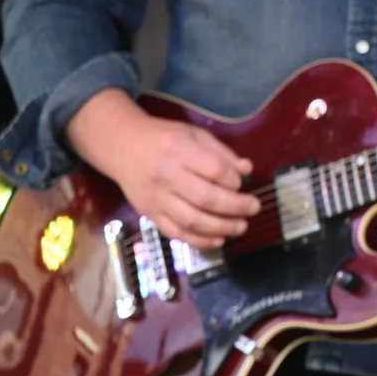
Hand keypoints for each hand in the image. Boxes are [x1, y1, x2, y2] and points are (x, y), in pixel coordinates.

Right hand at [65, 89, 259, 249]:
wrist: (122, 147)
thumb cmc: (163, 138)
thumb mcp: (193, 134)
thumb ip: (221, 152)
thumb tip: (247, 169)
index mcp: (179, 151)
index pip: (213, 170)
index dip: (233, 180)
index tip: (242, 183)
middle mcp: (166, 177)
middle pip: (205, 198)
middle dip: (235, 206)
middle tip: (254, 208)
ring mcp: (156, 198)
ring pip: (192, 220)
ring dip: (221, 227)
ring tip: (241, 227)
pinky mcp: (149, 214)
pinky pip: (175, 232)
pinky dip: (198, 240)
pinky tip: (218, 240)